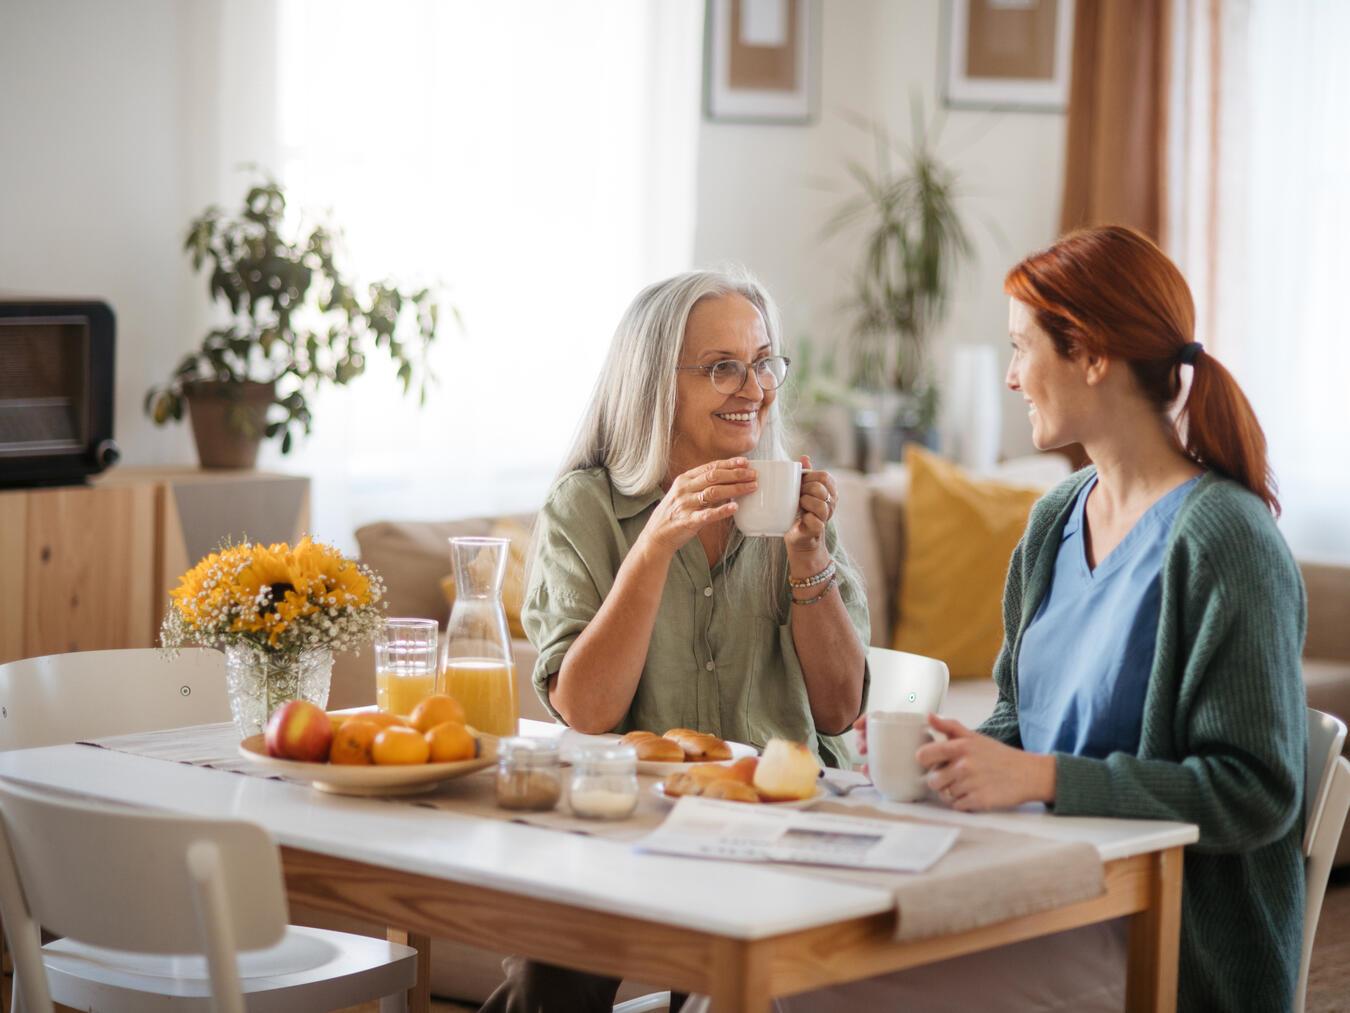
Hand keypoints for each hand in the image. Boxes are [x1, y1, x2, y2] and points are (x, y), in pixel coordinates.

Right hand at [638, 457, 757, 558]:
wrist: (656, 535)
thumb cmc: (674, 513)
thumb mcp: (684, 494)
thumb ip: (702, 486)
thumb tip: (728, 480)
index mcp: (684, 480)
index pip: (710, 467)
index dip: (729, 464)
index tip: (745, 462)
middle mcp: (684, 489)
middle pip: (714, 477)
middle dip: (736, 474)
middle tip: (753, 474)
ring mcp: (685, 505)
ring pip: (713, 492)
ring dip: (735, 489)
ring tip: (751, 487)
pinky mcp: (688, 521)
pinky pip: (707, 515)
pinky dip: (721, 511)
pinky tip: (734, 508)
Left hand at [785, 455, 836, 559]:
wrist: (798, 535)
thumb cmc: (800, 509)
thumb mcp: (802, 489)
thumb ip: (805, 474)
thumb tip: (805, 457)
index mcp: (829, 490)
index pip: (825, 476)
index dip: (810, 477)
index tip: (800, 482)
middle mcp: (831, 503)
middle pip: (821, 489)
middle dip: (806, 489)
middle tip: (798, 495)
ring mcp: (826, 517)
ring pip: (821, 505)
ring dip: (806, 503)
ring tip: (799, 506)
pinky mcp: (818, 529)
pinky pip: (816, 522)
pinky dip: (807, 518)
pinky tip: (802, 518)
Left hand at [916, 714, 1055, 810]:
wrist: (1028, 774)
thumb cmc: (999, 755)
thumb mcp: (975, 737)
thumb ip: (949, 726)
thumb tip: (928, 716)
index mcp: (960, 746)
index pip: (923, 755)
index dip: (926, 761)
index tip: (933, 762)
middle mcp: (964, 765)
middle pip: (932, 780)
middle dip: (941, 780)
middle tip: (955, 776)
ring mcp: (971, 784)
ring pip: (944, 795)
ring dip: (952, 792)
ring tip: (967, 785)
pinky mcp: (979, 801)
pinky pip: (957, 806)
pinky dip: (963, 803)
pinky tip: (974, 794)